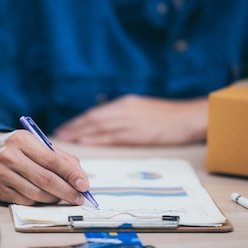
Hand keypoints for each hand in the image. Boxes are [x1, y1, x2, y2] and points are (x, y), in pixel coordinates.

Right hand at [0, 130, 89, 205]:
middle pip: (45, 179)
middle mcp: (9, 157)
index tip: (84, 184)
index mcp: (22, 140)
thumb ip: (60, 157)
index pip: (52, 160)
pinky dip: (40, 201)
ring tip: (63, 196)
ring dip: (54, 198)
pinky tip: (45, 196)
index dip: (70, 174)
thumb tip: (80, 176)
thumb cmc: (17, 147)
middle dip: (66, 191)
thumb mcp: (37, 143)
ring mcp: (2, 175)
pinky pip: (25, 201)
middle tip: (78, 197)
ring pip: (36, 194)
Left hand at [53, 95, 207, 145]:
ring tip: (66, 140)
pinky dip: (97, 140)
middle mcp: (125, 110)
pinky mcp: (139, 134)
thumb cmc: (168, 116)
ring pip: (100, 127)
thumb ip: (124, 115)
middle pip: (93, 119)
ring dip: (81, 134)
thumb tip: (105, 125)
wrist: (189, 117)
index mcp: (125, 104)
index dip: (79, 120)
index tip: (65, 127)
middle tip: (58, 134)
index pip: (96, 113)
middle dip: (75, 127)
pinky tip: (86, 143)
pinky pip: (113, 137)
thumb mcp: (143, 109)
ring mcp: (131, 122)